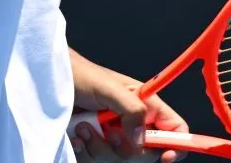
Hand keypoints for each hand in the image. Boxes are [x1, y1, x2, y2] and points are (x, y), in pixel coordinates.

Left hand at [69, 49, 187, 160]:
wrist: (52, 82)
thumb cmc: (81, 75)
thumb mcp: (108, 88)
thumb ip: (131, 109)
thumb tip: (140, 140)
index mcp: (143, 104)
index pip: (173, 127)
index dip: (178, 143)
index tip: (166, 156)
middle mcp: (131, 121)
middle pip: (145, 152)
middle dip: (124, 148)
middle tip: (109, 132)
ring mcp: (113, 135)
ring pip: (119, 160)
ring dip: (98, 147)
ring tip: (83, 126)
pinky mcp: (96, 144)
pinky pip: (97, 161)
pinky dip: (85, 151)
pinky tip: (75, 135)